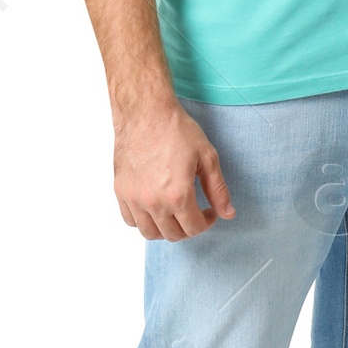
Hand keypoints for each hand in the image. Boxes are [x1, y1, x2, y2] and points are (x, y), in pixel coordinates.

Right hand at [112, 98, 235, 240]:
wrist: (145, 113)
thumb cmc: (176, 130)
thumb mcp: (207, 157)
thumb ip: (218, 190)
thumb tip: (227, 213)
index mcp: (177, 195)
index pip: (193, 228)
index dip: (206, 222)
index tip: (209, 211)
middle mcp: (153, 202)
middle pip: (173, 234)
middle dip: (188, 227)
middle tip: (194, 212)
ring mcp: (133, 198)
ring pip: (150, 232)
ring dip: (166, 228)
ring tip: (174, 212)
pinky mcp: (120, 191)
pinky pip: (130, 220)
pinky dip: (143, 220)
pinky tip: (154, 206)